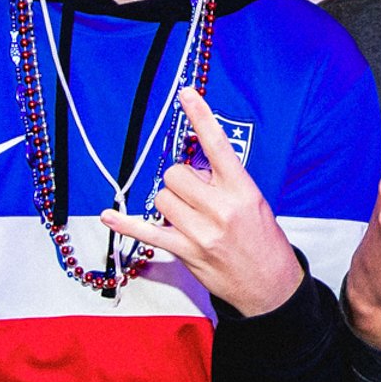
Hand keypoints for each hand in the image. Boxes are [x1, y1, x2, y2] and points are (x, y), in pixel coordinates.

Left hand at [101, 89, 304, 315]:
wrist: (271, 287)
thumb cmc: (263, 242)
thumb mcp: (254, 204)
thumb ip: (223, 182)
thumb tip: (191, 168)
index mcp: (242, 190)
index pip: (218, 145)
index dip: (200, 117)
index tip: (185, 94)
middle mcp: (221, 208)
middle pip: (177, 174)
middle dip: (180, 181)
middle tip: (196, 196)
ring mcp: (202, 232)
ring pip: (162, 198)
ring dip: (169, 203)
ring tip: (188, 216)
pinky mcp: (186, 252)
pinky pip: (147, 232)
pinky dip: (125, 223)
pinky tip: (109, 215)